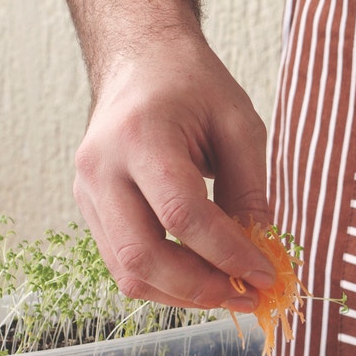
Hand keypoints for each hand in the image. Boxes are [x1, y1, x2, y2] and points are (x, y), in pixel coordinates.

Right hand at [72, 36, 275, 310]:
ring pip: (128, 271)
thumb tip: (261, 250)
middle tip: (248, 295)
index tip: (267, 275)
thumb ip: (251, 187)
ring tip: (232, 291)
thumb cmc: (192, 84)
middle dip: (201, 288)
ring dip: (183, 294)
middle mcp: (102, 169)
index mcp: (141, 137)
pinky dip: (166, 281)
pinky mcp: (91, 208)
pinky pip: (123, 263)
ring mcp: (88, 192)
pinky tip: (204, 277)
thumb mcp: (239, 124)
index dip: (228, 254)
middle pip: (143, 255)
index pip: (183, 215)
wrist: (141, 60)